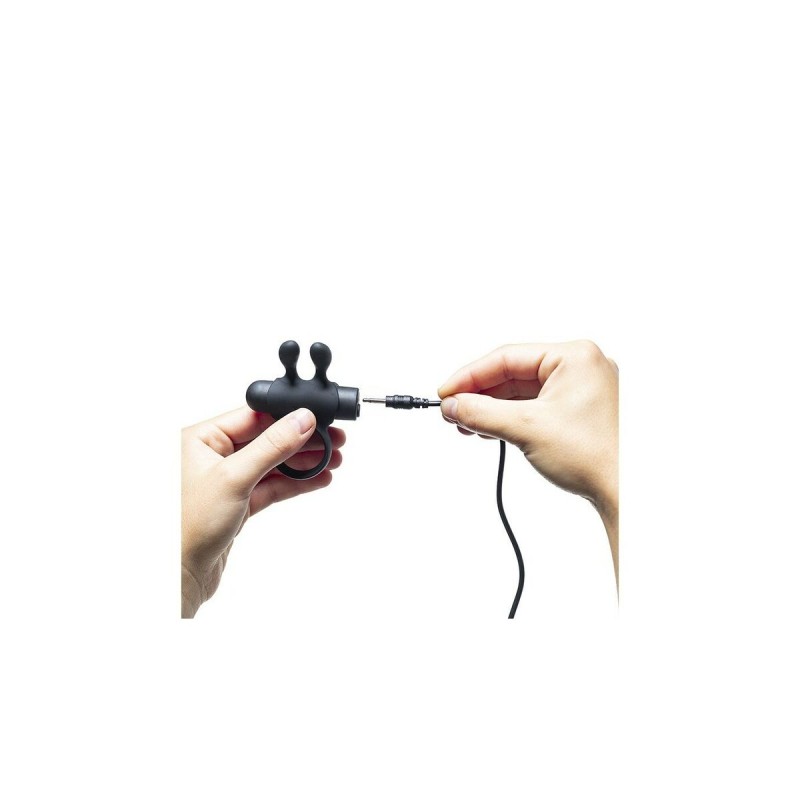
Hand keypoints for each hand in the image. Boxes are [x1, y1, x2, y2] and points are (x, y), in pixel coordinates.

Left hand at [181, 406, 344, 616]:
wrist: (176, 575)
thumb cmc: (186, 525)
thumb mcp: (234, 478)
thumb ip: (271, 447)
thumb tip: (301, 420)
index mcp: (202, 438)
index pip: (254, 417)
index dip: (288, 416)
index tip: (319, 418)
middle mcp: (213, 455)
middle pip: (267, 439)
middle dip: (302, 441)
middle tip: (335, 441)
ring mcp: (227, 480)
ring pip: (273, 464)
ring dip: (303, 463)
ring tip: (333, 461)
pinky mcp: (238, 503)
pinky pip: (272, 486)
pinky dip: (295, 483)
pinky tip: (318, 480)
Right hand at [438, 341, 617, 584]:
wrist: (626, 494)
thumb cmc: (596, 457)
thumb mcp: (526, 428)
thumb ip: (482, 412)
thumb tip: (453, 405)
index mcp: (574, 356)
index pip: (507, 357)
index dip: (469, 376)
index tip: (445, 393)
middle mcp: (580, 366)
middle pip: (513, 373)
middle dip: (479, 394)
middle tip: (452, 411)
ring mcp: (581, 388)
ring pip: (522, 391)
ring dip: (491, 408)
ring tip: (466, 424)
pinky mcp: (579, 410)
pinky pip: (535, 405)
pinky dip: (509, 416)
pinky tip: (489, 428)